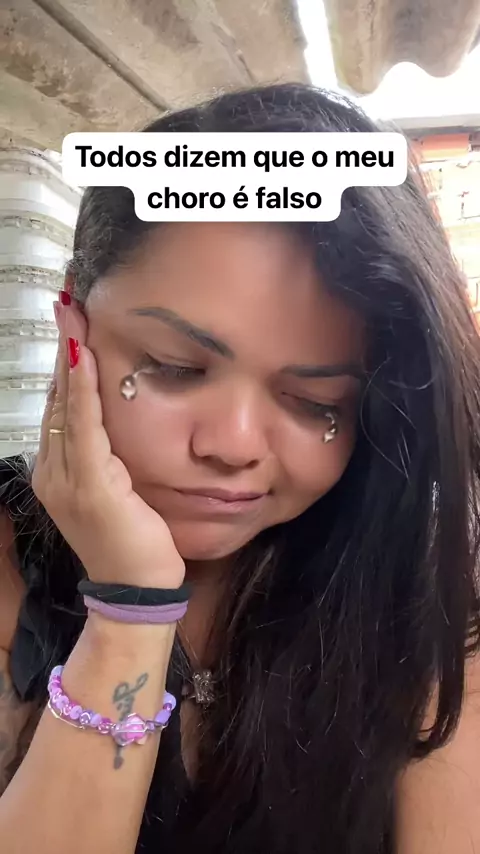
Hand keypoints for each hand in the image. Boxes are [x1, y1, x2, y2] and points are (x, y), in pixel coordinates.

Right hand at [32, 297, 184, 588]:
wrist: (136, 591)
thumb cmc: (135, 543)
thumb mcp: (120, 492)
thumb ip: (109, 458)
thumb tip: (117, 425)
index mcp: (58, 473)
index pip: (62, 408)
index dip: (66, 364)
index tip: (72, 324)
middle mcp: (52, 471)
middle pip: (57, 398)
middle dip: (64, 348)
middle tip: (68, 301)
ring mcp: (65, 478)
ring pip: (66, 405)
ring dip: (70, 355)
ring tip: (72, 312)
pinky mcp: (88, 484)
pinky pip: (83, 425)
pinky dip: (81, 387)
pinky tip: (82, 354)